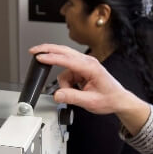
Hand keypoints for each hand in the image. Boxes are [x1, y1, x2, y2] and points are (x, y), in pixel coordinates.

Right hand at [29, 44, 150, 135]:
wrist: (118, 99)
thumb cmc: (109, 98)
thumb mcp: (90, 102)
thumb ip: (72, 97)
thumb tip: (57, 94)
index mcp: (91, 67)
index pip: (68, 59)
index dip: (52, 58)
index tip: (40, 57)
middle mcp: (88, 62)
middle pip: (63, 51)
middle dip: (48, 51)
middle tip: (34, 52)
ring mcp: (85, 64)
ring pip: (64, 66)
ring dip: (63, 80)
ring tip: (73, 92)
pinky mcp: (82, 68)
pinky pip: (67, 72)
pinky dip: (66, 81)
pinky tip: (74, 89)